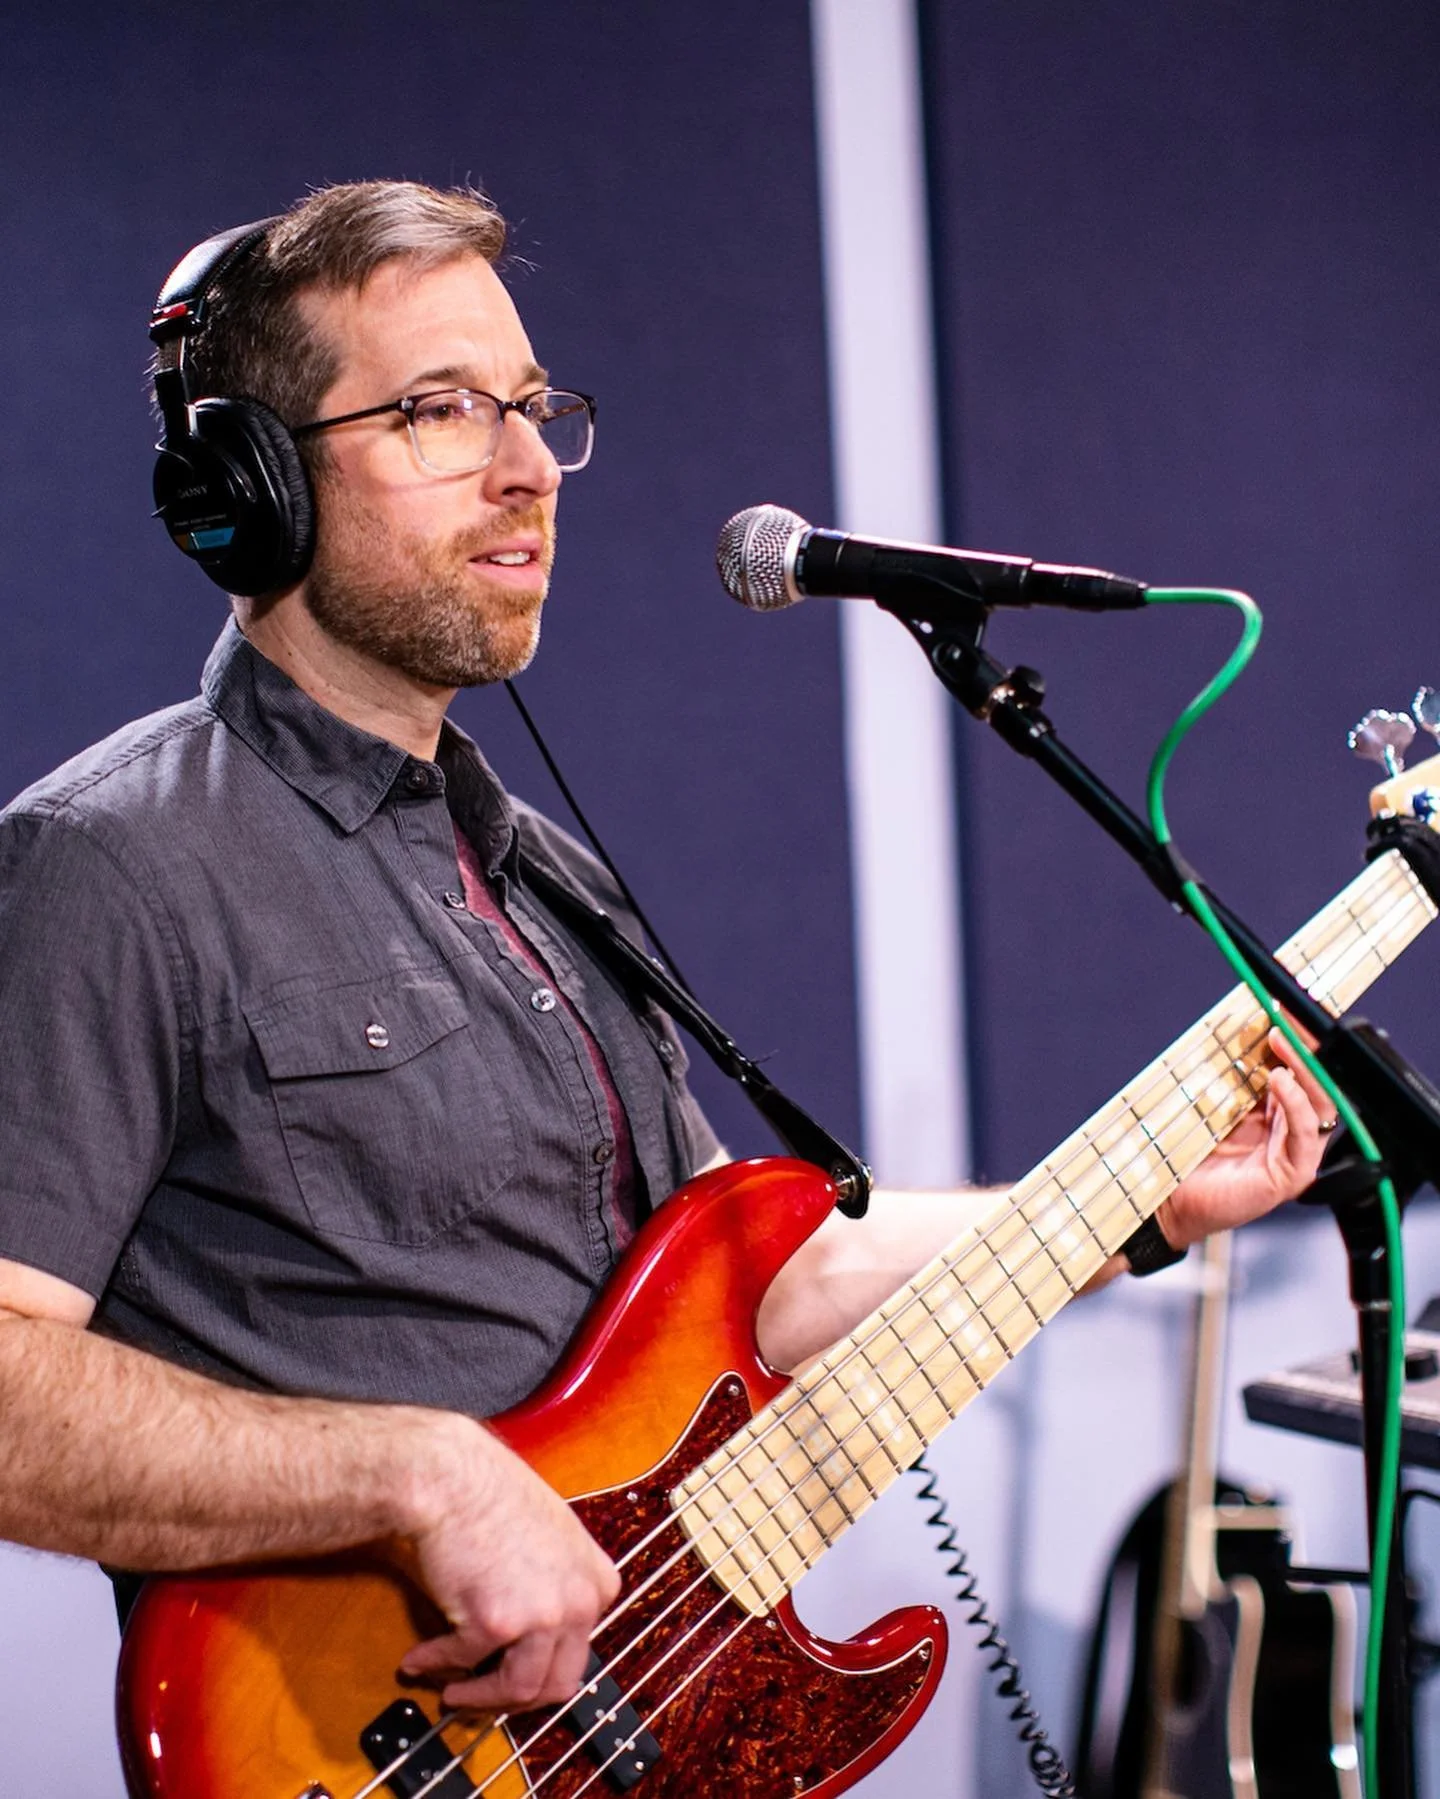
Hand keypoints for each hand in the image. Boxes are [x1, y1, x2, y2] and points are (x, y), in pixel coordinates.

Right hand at [397, 1420, 619, 1711]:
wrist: (451, 1476)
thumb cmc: (490, 1492)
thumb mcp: (552, 1536)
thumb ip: (557, 1583)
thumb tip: (535, 1633)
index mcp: (597, 1583)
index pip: (580, 1651)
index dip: (542, 1671)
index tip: (514, 1675)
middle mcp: (578, 1602)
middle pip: (557, 1683)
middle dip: (516, 1699)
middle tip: (484, 1695)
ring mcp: (540, 1616)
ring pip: (518, 1690)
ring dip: (479, 1697)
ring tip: (451, 1691)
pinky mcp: (494, 1624)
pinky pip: (461, 1663)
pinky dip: (436, 1665)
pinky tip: (419, 1659)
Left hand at [1156, 1028, 1334, 1250]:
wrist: (1164, 1199)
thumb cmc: (1182, 1154)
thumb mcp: (1208, 1101)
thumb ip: (1231, 1074)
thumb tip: (1241, 1027)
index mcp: (1270, 1113)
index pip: (1294, 1071)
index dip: (1294, 1042)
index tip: (1283, 1010)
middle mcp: (1286, 1132)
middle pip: (1313, 1084)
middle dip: (1304, 1049)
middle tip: (1288, 1021)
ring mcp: (1292, 1154)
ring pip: (1317, 1104)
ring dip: (1303, 1070)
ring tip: (1282, 1044)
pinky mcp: (1290, 1175)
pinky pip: (1304, 1134)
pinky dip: (1296, 1104)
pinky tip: (1281, 1082)